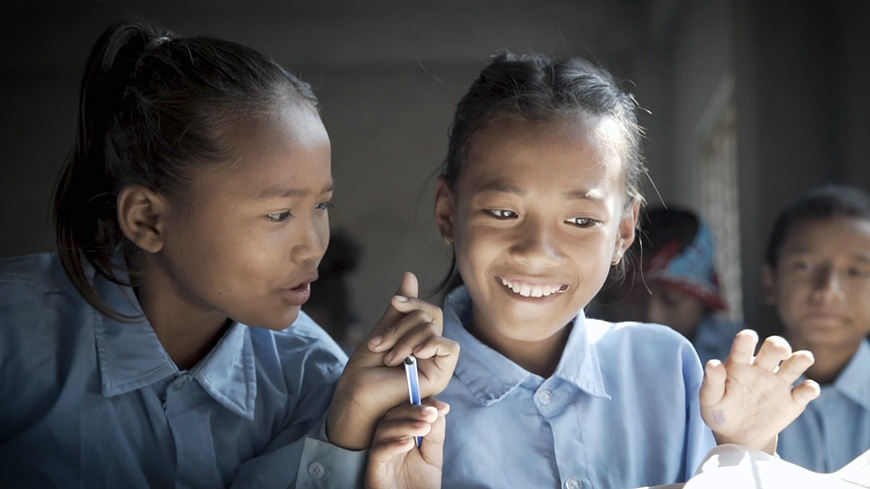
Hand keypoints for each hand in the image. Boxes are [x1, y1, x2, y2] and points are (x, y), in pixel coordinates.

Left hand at [327, 272, 459, 449]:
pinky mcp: (441, 376)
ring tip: (389, 358)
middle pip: (430, 317)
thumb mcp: (383, 331)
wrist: (357, 396)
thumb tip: (410, 276)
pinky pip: (449, 347)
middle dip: (402, 326)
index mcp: (418, 341)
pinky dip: (431, 344)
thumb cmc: (364, 370)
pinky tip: (415, 355)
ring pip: (433, 329)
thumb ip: (399, 309)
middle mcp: (430, 352)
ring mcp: (436, 364)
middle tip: (381, 346)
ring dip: (406, 340)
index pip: (428, 311)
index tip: (393, 303)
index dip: (413, 302)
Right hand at [365, 399, 448, 488]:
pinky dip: (393, 444)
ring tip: (424, 428)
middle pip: (393, 416)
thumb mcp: (432, 458)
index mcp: (402, 434)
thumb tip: (440, 411)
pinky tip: (408, 444)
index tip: (442, 407)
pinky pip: (378, 452)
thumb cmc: (419, 486)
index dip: (422, 405)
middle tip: (431, 413)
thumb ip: (435, 436)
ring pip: (384, 430)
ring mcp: (380, 454)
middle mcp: (388, 441)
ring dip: (405, 425)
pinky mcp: (374, 469)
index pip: (408, 411)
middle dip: (413, 411)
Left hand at [699, 329, 819, 453]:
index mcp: (738, 364)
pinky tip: (808, 389)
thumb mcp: (710, 400)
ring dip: (800, 359)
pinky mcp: (793, 401)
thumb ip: (712, 382)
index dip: (746, 340)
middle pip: (773, 349)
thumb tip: (713, 363)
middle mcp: (761, 368)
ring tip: (804, 358)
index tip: (749, 336)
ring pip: (794, 364)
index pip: (743, 347)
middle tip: (781, 351)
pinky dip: (810, 388)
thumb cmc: (720, 412)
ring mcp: (778, 383)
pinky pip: (805, 391)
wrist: (738, 437)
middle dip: (779, 345)